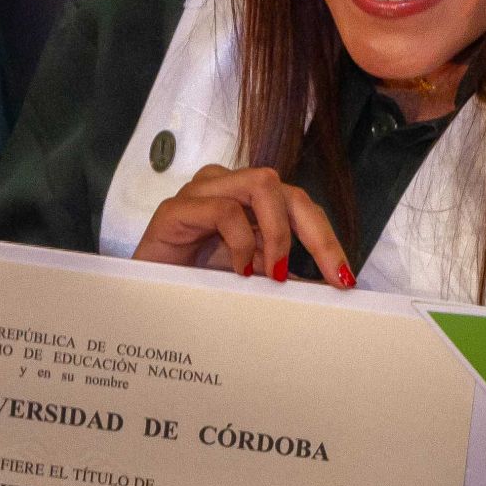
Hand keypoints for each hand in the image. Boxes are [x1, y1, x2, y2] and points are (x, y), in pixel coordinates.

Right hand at [132, 165, 354, 285]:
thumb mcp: (250, 284)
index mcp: (249, 203)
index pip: (300, 206)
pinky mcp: (175, 209)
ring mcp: (201, 194)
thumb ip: (282, 279)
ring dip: (277, 233)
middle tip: (330, 275)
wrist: (140, 301)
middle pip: (287, 189)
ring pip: (261, 184)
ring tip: (273, 274)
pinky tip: (240, 271)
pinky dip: (241, 241)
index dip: (327, 239)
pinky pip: (223, 209)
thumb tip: (332, 289)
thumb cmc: (192, 287)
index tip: (345, 280)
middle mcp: (228, 188)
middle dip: (316, 233)